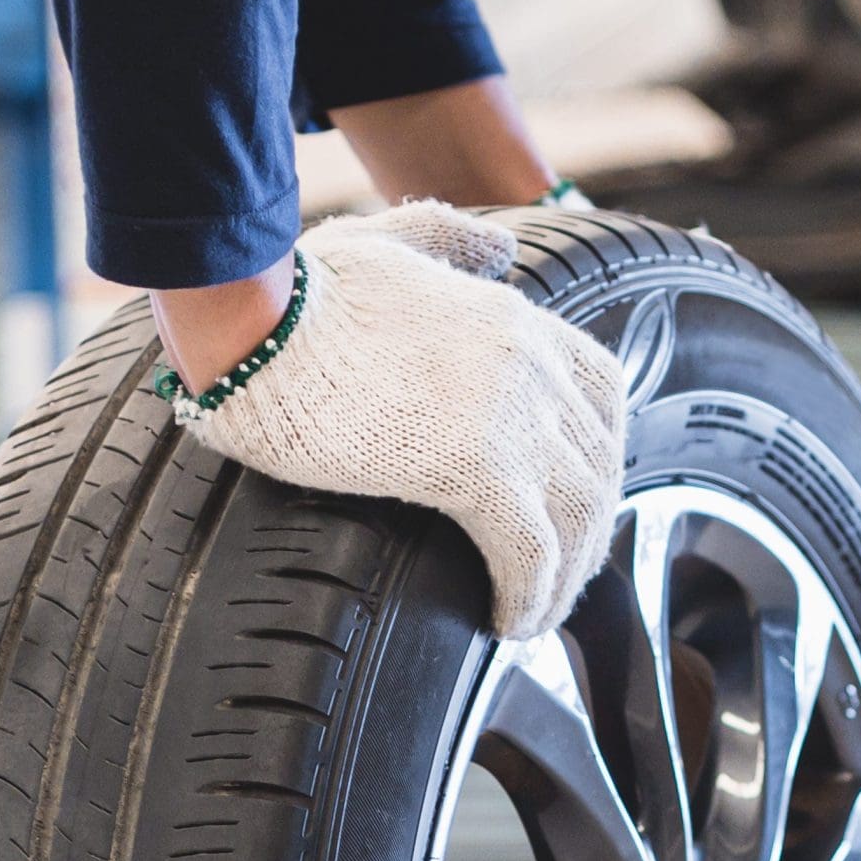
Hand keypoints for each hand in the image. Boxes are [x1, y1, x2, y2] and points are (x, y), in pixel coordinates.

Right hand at [177, 202, 624, 640]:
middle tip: (558, 578)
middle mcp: (532, 365)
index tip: (575, 498)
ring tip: (534, 616)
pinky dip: (530, 598)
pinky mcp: (479, 469)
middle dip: (587, 530)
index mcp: (517, 318)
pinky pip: (532, 555)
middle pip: (599, 464)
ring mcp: (514, 416)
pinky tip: (507, 623)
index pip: (602, 390)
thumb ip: (450, 236)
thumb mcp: (386, 240)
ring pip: (579, 518)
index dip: (598, 453)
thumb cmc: (297, 291)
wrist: (257, 326)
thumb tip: (501, 245)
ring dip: (564, 580)